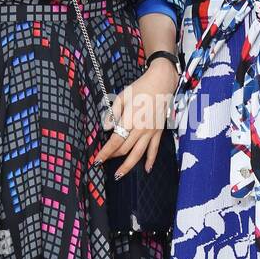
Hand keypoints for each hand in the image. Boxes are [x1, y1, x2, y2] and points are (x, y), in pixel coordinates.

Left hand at [93, 60, 176, 176]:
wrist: (162, 83)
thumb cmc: (140, 88)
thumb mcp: (122, 96)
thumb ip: (112, 112)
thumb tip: (107, 128)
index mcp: (129, 119)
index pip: (115, 141)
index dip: (105, 153)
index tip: (97, 160)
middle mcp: (140, 129)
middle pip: (124, 149)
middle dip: (113, 157)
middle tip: (104, 161)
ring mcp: (151, 132)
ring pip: (138, 154)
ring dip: (128, 166)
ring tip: (119, 175)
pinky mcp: (158, 132)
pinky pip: (154, 150)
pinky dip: (150, 160)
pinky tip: (147, 169)